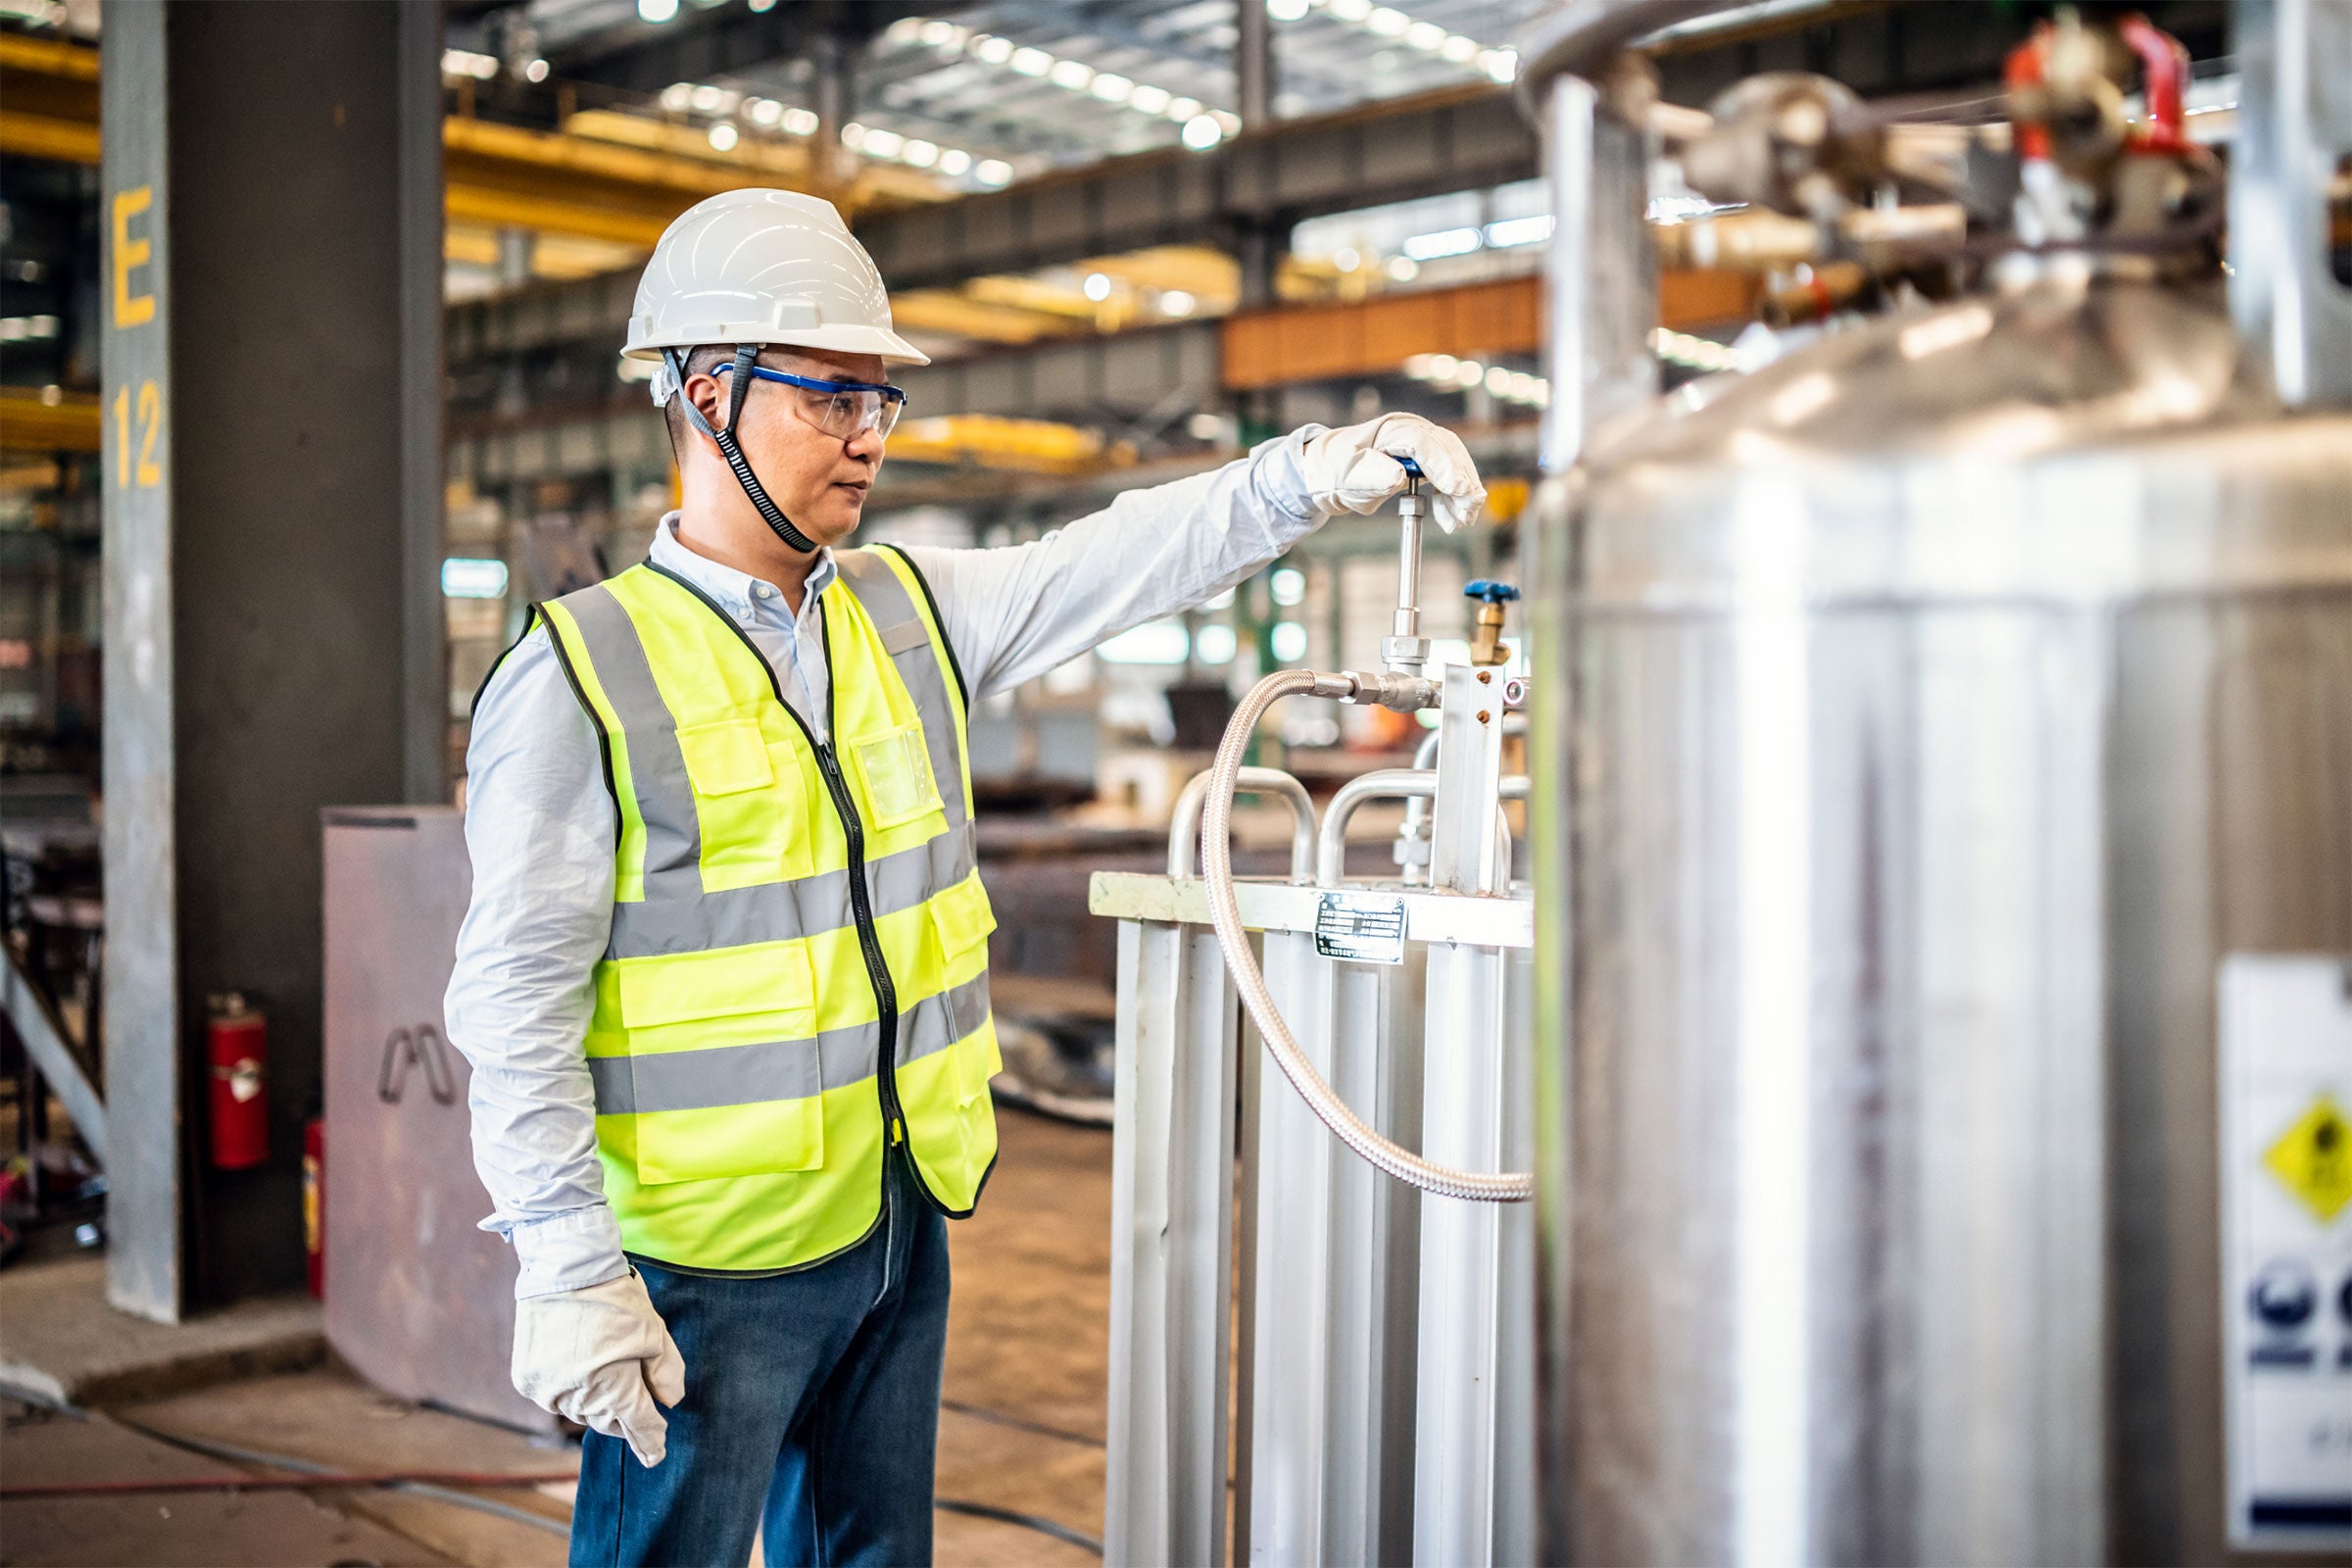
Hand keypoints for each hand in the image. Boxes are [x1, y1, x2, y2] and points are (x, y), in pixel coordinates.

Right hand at [511, 1269, 685, 1466]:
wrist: (563, 1268)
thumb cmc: (615, 1298)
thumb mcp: (655, 1332)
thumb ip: (666, 1374)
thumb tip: (667, 1403)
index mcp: (614, 1388)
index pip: (638, 1426)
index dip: (651, 1441)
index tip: (657, 1455)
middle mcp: (577, 1397)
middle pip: (608, 1421)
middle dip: (624, 1415)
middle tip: (636, 1393)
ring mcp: (547, 1391)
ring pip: (581, 1412)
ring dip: (597, 1402)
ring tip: (606, 1370)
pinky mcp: (527, 1380)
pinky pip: (555, 1397)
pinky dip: (572, 1390)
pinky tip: (580, 1367)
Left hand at [1297, 412, 1485, 531]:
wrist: (1331, 470)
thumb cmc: (1338, 470)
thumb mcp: (1349, 477)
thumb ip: (1373, 476)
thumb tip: (1398, 477)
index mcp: (1391, 429)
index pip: (1424, 443)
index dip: (1444, 465)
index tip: (1458, 490)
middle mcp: (1411, 430)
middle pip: (1447, 451)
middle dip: (1462, 482)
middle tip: (1468, 511)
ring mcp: (1421, 442)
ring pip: (1453, 463)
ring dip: (1462, 493)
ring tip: (1461, 521)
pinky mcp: (1425, 458)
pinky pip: (1447, 475)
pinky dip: (1453, 496)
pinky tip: (1452, 517)